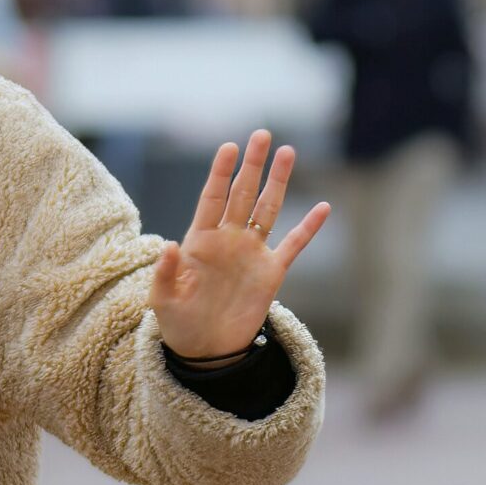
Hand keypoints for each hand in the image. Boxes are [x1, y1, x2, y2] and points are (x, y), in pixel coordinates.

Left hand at [150, 129, 329, 361]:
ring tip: (288, 152)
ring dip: (278, 182)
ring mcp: (251, 253)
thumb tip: (170, 245)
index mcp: (199, 240)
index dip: (220, 173)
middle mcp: (228, 240)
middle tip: (262, 134)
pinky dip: (308, 228)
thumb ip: (166, 273)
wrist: (205, 350)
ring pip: (268, 209)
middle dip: (252, 165)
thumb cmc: (178, 321)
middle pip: (242, 194)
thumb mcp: (163, 300)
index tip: (229, 147)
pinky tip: (323, 207)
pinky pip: (293, 245)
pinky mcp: (271, 273)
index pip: (211, 198)